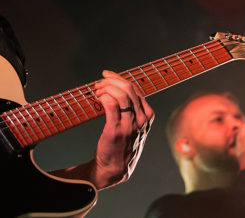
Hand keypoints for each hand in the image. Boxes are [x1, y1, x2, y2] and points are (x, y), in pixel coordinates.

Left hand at [90, 70, 154, 187]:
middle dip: (111, 81)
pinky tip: (98, 98)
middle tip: (98, 83)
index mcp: (147, 115)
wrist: (115, 167)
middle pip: (128, 88)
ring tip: (96, 91)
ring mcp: (130, 124)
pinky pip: (111, 105)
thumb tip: (118, 88)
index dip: (118, 79)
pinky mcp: (116, 129)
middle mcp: (142, 119)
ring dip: (106, 88)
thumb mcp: (133, 125)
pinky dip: (104, 97)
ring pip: (121, 94)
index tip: (106, 76)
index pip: (135, 88)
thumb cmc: (122, 144)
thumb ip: (130, 109)